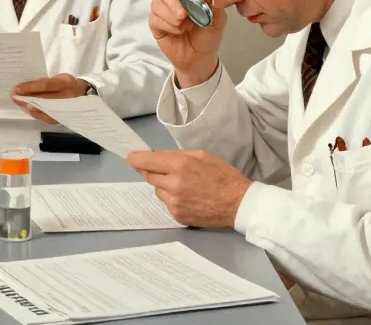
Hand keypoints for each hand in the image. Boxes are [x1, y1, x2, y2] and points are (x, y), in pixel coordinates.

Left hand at [11, 73, 87, 123]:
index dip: (30, 87)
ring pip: (44, 110)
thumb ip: (46, 82)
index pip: (46, 85)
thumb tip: (27, 87)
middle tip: (14, 97)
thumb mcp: (60, 77)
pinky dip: (36, 114)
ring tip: (18, 103)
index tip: (17, 88)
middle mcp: (67, 97)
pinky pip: (46, 118)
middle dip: (27, 98)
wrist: (84, 95)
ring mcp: (66, 110)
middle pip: (43, 99)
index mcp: (66, 83)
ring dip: (29, 107)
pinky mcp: (62, 118)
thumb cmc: (68, 84)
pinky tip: (28, 110)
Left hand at [126, 150, 250, 228]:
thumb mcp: (201, 155)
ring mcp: (174, 202)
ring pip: (157, 190)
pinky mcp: (177, 215)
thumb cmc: (222, 175)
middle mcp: (173, 184)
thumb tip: (156, 157)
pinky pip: (166, 203)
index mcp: (178, 165)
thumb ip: (176, 155)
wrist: (238, 204)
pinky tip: (189, 197)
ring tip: (184, 185)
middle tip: (169, 170)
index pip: (144, 161)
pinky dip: (172, 198)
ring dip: (164, 185)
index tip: (131, 158)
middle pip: (148, 175)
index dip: (135, 159)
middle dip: (154, 171)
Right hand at [150, 0, 226, 85]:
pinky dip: (167, 25)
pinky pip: (154, 19)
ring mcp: (163, 11)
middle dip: (174, 1)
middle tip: (183, 14)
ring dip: (172, 16)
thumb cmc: (208, 37)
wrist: (200, 58)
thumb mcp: (218, 20)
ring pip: (157, 4)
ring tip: (185, 27)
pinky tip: (178, 32)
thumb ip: (214, 5)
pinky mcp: (155, 24)